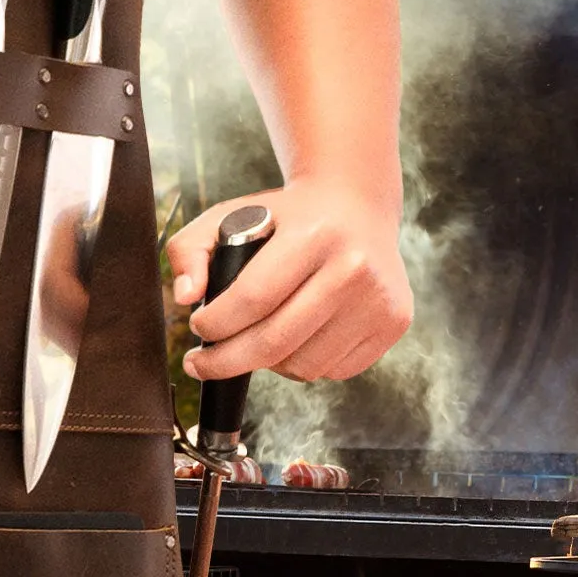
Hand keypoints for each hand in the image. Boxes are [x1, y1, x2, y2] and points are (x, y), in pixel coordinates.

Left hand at [170, 178, 411, 384]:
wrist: (357, 206)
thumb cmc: (288, 217)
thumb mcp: (229, 215)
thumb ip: (189, 249)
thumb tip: (183, 297)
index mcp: (315, 233)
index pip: (254, 298)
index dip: (215, 324)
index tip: (197, 327)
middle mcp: (355, 267)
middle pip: (276, 342)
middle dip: (226, 361)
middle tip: (201, 364)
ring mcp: (380, 300)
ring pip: (303, 365)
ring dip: (268, 364)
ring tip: (256, 341)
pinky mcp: (393, 323)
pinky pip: (334, 370)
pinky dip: (304, 364)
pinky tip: (296, 338)